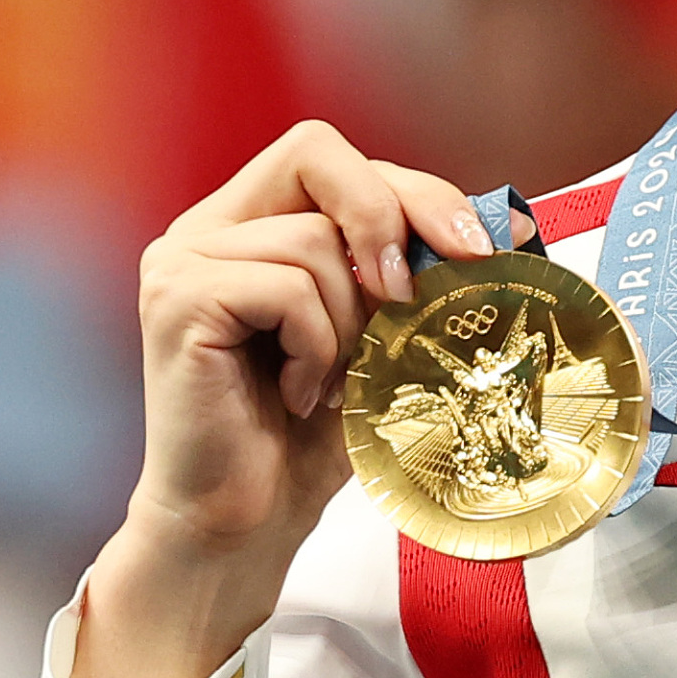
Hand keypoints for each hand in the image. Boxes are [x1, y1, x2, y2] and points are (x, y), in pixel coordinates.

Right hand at [78, 123, 496, 677]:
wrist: (240, 524)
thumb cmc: (306, 436)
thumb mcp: (373, 335)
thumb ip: (401, 270)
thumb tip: (498, 224)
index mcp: (247, 222)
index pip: (331, 156)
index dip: (411, 187)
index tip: (477, 246)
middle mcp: (206, 228)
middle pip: (315, 153)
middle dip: (390, 216)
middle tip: (411, 297)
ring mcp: (182, 260)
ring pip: (314, 241)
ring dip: (348, 322)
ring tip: (325, 383)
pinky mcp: (177, 299)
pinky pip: (286, 289)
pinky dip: (315, 347)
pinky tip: (296, 396)